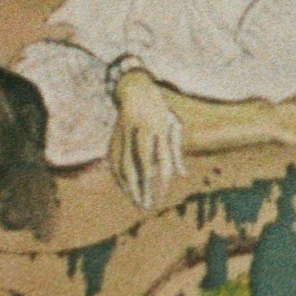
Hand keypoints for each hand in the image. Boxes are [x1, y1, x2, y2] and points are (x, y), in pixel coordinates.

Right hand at [113, 81, 186, 198]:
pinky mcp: (114, 136)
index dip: (162, 181)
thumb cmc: (159, 110)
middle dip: (143, 188)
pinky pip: (113, 162)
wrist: (135, 89)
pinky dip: (118, 177)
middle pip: (140, 166)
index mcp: (159, 127)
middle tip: (147, 206)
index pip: (161, 160)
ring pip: (124, 166)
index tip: (162, 196)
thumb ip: (176, 150)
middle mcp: (141, 131)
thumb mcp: (173, 124)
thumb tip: (182, 175)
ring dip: (129, 187)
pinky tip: (125, 190)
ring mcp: (124, 133)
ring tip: (137, 202)